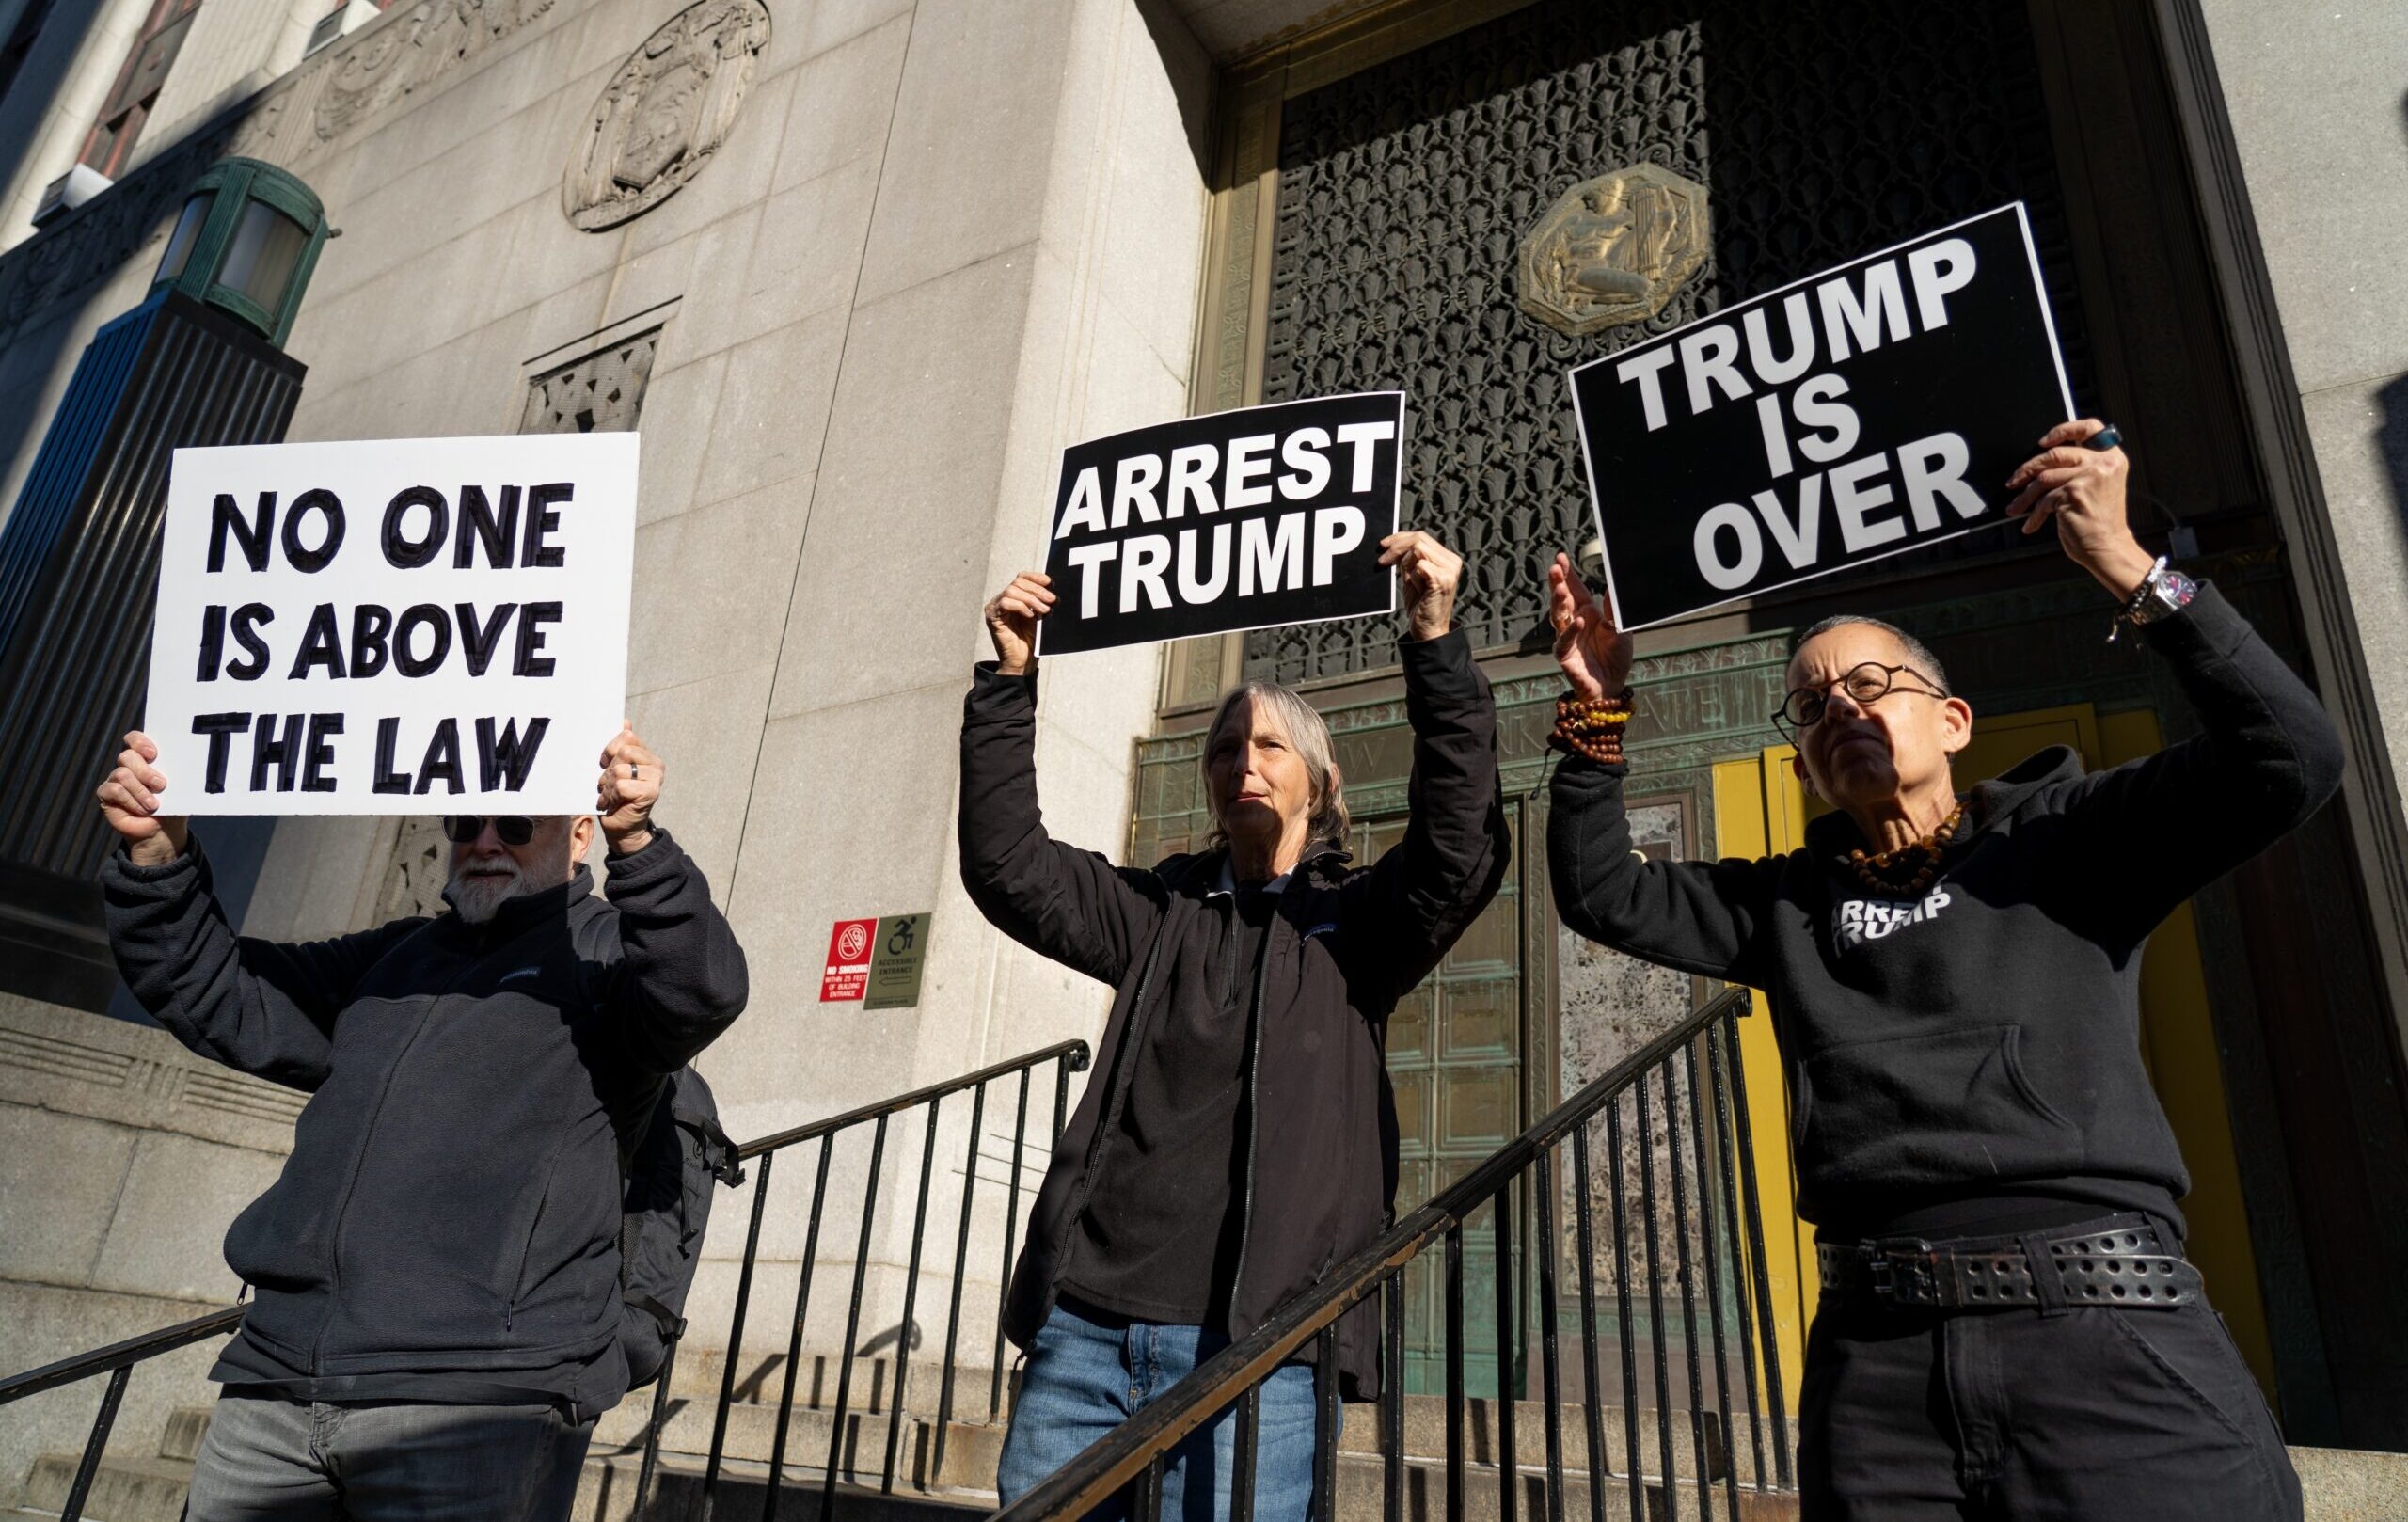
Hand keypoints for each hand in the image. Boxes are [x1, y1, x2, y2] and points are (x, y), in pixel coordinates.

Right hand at [96, 731, 188, 866]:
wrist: (163, 831)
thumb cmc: (172, 805)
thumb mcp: (179, 788)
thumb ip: (177, 774)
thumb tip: (185, 765)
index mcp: (145, 759)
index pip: (134, 739)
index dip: (139, 742)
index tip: (153, 753)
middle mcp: (127, 766)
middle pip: (127, 756)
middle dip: (145, 771)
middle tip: (161, 785)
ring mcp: (115, 779)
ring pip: (122, 774)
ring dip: (140, 790)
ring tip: (154, 804)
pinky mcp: (107, 795)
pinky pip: (114, 790)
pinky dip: (131, 800)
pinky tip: (143, 809)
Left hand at [597, 724, 661, 854]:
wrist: (621, 828)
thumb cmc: (615, 797)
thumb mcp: (613, 768)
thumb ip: (619, 747)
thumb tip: (624, 721)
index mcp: (647, 755)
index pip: (627, 736)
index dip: (610, 749)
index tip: (605, 763)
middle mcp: (656, 764)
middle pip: (623, 752)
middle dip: (608, 770)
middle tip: (607, 784)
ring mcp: (656, 778)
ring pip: (620, 770)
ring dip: (607, 786)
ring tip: (609, 795)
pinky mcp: (651, 792)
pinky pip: (622, 785)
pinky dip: (611, 796)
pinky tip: (612, 803)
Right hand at [984, 571, 1053, 675]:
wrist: (1023, 662)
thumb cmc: (1031, 640)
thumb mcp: (1040, 616)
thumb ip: (1043, 601)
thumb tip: (1054, 589)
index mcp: (1014, 596)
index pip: (1022, 577)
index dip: (1036, 577)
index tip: (1050, 583)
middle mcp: (1002, 599)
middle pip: (1018, 582)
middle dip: (1037, 590)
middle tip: (1052, 600)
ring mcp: (995, 607)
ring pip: (1012, 591)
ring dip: (1031, 599)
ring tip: (1044, 611)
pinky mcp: (992, 617)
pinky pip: (1005, 603)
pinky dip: (1020, 607)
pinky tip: (1031, 616)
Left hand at [1381, 531, 1461, 640]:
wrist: (1427, 630)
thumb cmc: (1419, 605)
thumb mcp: (1412, 576)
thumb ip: (1408, 559)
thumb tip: (1393, 543)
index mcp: (1447, 558)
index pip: (1422, 537)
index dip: (1400, 538)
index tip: (1382, 545)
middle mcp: (1452, 561)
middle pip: (1419, 538)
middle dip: (1396, 546)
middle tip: (1381, 560)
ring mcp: (1450, 570)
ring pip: (1418, 549)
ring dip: (1405, 563)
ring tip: (1408, 581)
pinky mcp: (1443, 580)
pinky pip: (1420, 565)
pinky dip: (1412, 576)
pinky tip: (1418, 589)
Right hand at [1547, 552, 1633, 701]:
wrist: (1613, 685)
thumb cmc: (1616, 658)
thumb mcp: (1620, 629)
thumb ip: (1614, 610)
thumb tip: (1612, 587)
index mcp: (1587, 613)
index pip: (1574, 589)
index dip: (1567, 574)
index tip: (1561, 558)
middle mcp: (1574, 622)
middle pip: (1562, 599)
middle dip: (1557, 582)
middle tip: (1555, 567)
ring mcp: (1567, 638)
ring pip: (1557, 616)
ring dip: (1558, 602)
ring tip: (1560, 589)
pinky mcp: (1565, 655)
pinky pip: (1564, 641)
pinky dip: (1570, 631)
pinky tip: (1578, 621)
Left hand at [2005, 419, 2155, 599]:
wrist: (2108, 547)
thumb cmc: (2100, 522)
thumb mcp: (2098, 486)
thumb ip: (2081, 468)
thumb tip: (2042, 462)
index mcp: (2112, 457)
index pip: (2089, 427)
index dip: (2063, 429)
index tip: (2044, 442)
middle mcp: (2103, 463)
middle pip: (2055, 453)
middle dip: (2028, 468)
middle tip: (2015, 481)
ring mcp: (2088, 476)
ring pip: (2043, 477)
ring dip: (2025, 496)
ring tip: (2016, 507)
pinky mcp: (2073, 492)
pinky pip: (2044, 499)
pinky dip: (2033, 514)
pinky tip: (2031, 524)